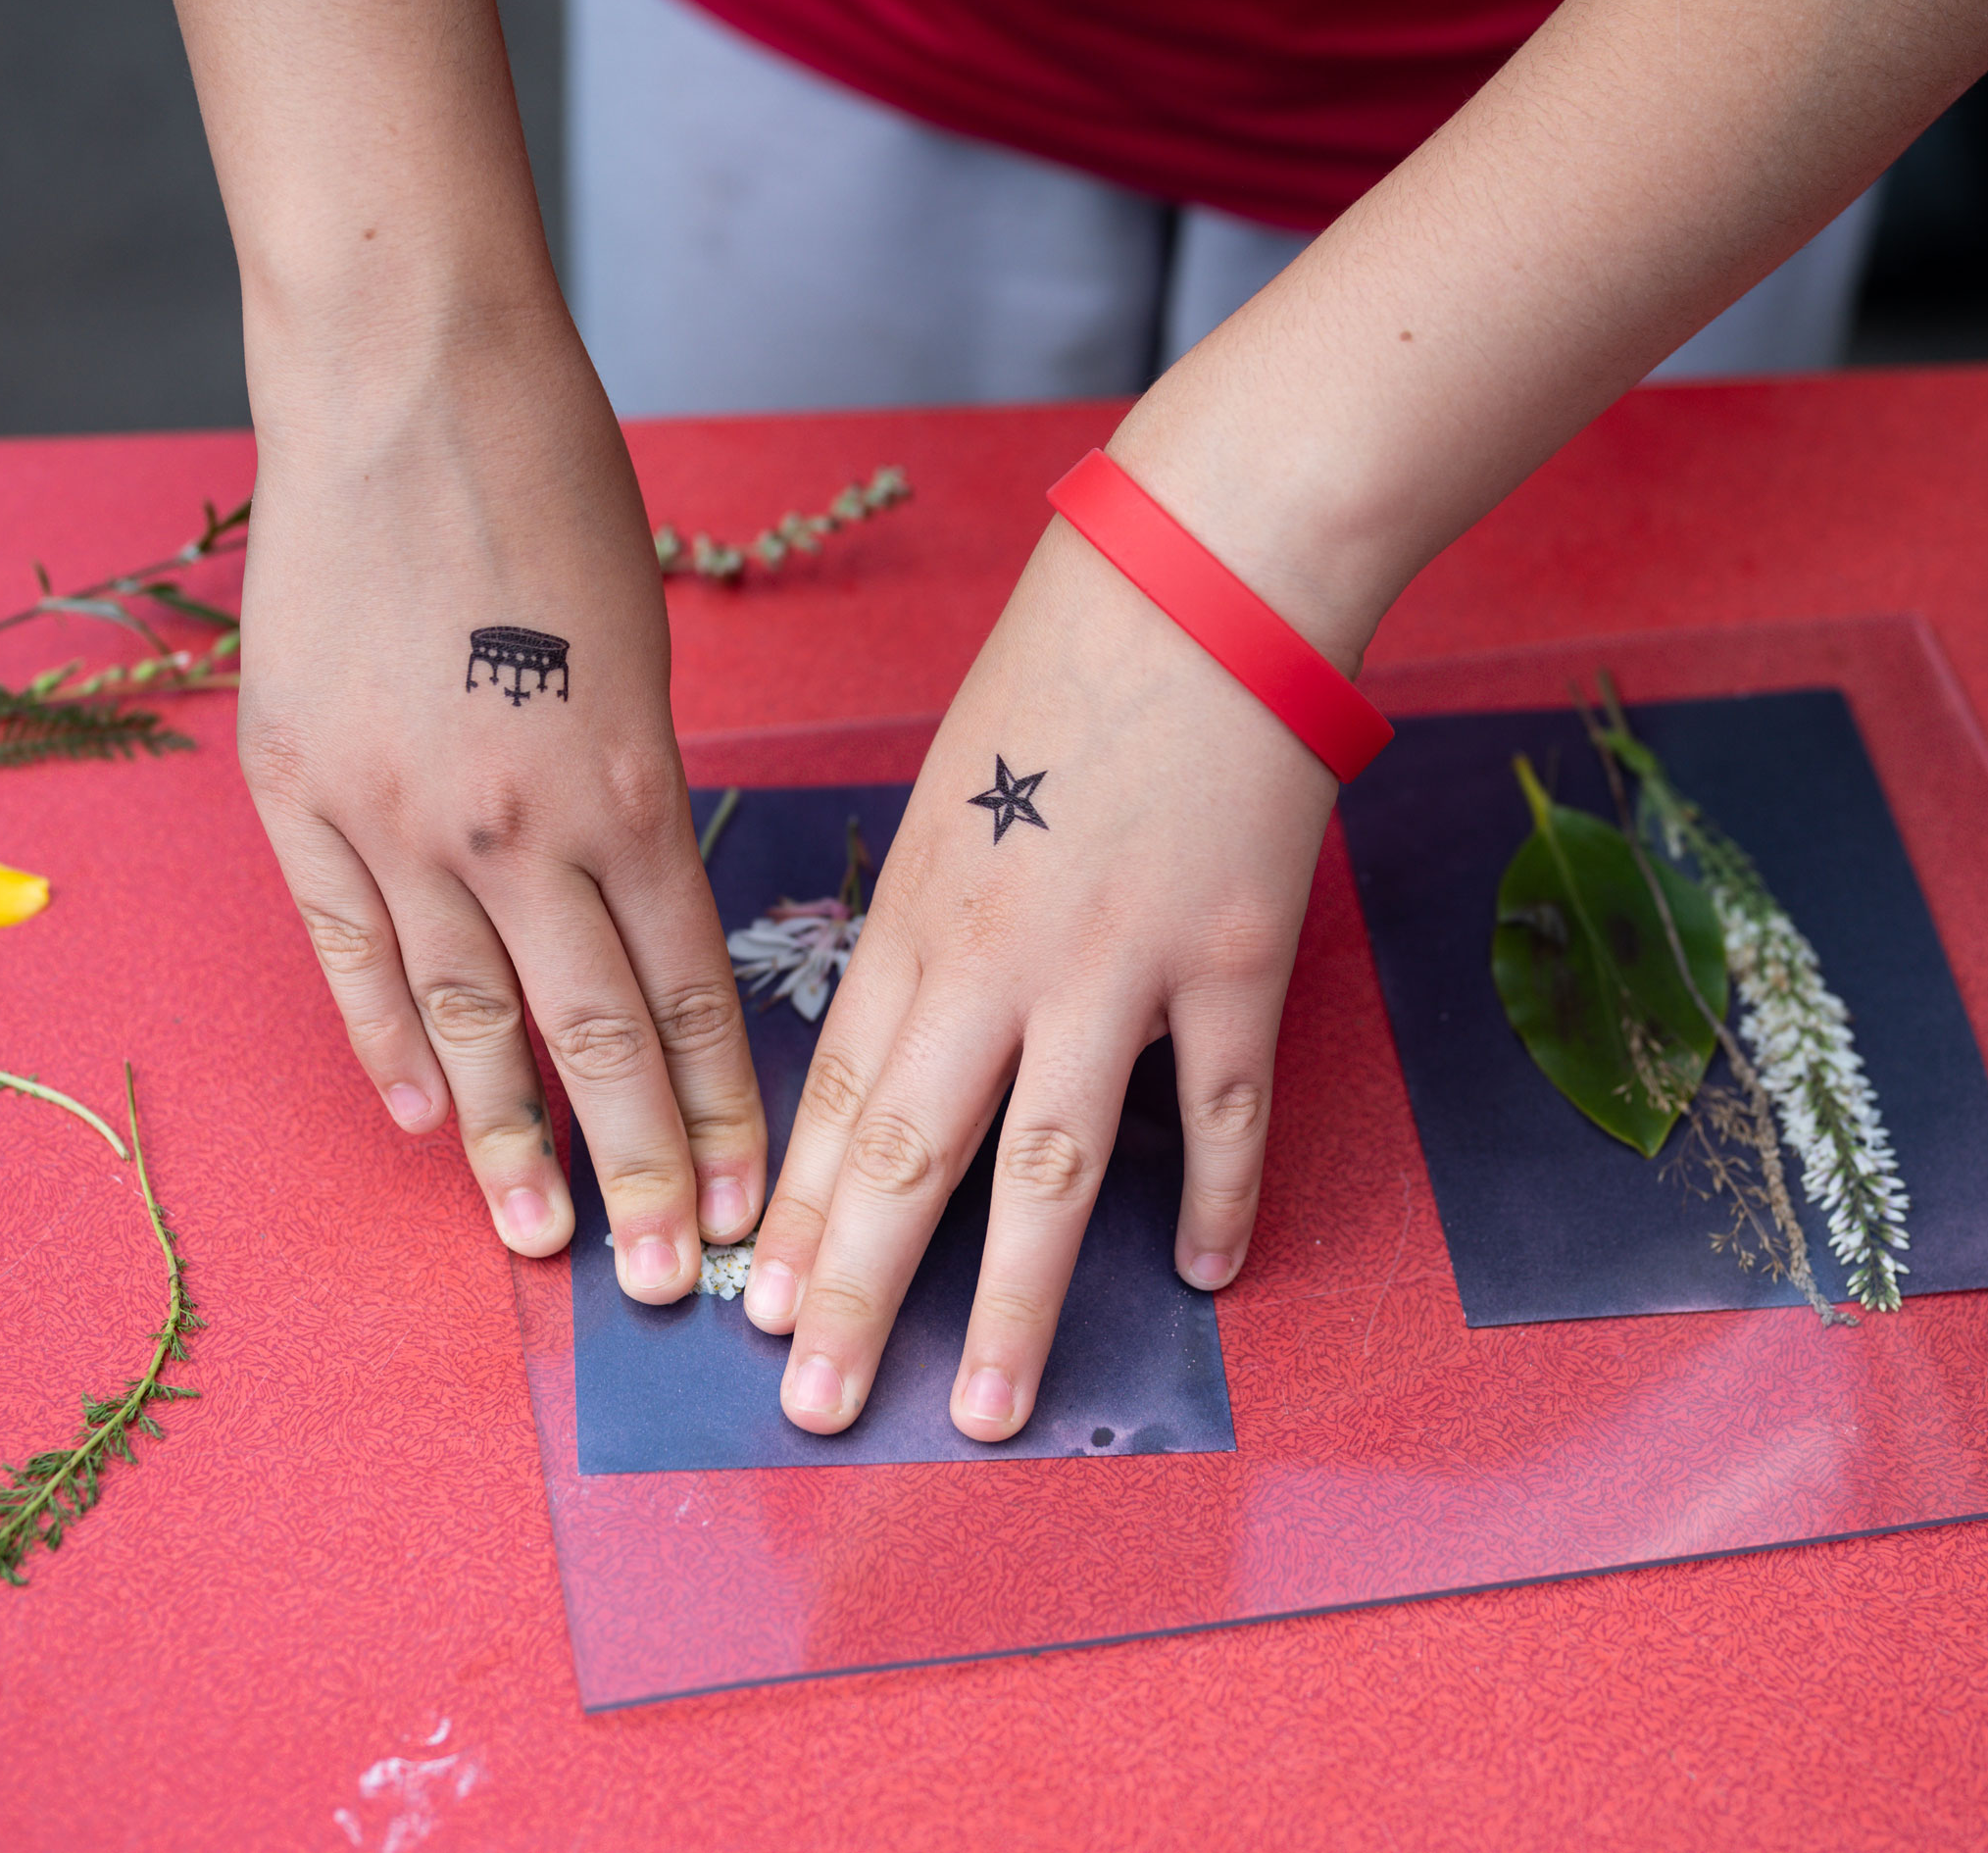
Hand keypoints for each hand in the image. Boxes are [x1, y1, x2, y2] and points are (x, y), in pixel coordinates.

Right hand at [235, 330, 763, 1295]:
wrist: (400, 373)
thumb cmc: (553, 486)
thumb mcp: (642, 649)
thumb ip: (638, 792)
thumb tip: (639, 915)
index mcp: (627, 785)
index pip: (688, 994)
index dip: (725, 1110)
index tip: (756, 1206)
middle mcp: (515, 826)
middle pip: (591, 1040)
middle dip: (645, 1171)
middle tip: (671, 1286)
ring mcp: (392, 817)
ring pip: (467, 1024)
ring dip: (513, 1149)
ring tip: (548, 1247)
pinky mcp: (293, 791)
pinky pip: (346, 954)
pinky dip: (388, 1045)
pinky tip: (425, 1124)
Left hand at [740, 520, 1337, 1438]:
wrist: (1205, 581)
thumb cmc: (1062, 672)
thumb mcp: (948, 795)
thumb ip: (927, 926)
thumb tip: (908, 1044)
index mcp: (916, 914)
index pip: (837, 1097)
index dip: (794, 1214)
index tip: (755, 1307)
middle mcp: (997, 959)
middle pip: (911, 1156)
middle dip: (855, 1294)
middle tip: (816, 1405)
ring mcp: (1118, 968)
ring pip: (1051, 1169)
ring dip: (1014, 1302)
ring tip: (988, 1407)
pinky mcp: (1233, 960)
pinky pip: (1220, 1112)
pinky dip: (1213, 1201)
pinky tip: (1202, 1276)